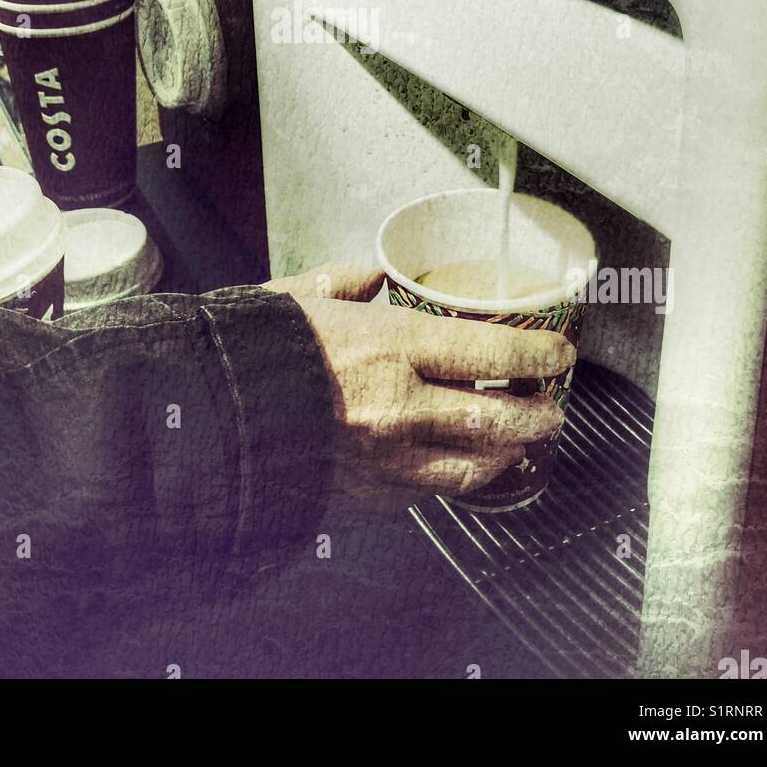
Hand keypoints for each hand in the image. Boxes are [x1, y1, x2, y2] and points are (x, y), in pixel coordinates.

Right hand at [265, 262, 573, 510]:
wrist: (205, 419)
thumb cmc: (251, 353)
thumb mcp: (301, 297)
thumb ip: (348, 280)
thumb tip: (375, 271)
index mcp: (392, 346)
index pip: (495, 353)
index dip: (541, 355)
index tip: (561, 354)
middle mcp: (402, 405)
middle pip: (502, 416)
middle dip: (542, 413)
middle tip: (555, 405)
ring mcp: (388, 457)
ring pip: (477, 464)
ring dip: (510, 452)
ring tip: (523, 442)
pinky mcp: (368, 495)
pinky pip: (430, 492)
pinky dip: (456, 478)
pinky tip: (462, 467)